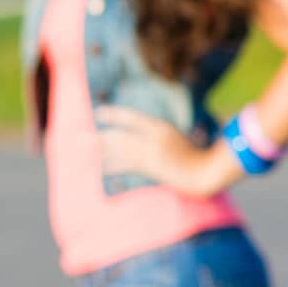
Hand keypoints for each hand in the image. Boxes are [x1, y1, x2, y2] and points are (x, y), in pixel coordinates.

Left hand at [95, 105, 236, 196]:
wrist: (205, 173)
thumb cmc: (194, 155)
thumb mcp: (175, 136)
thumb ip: (156, 133)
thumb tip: (139, 131)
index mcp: (160, 127)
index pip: (131, 116)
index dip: (114, 114)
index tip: (99, 113)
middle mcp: (153, 138)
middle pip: (120, 135)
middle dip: (101, 137)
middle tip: (82, 137)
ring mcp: (152, 154)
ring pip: (121, 150)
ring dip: (102, 151)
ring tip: (87, 149)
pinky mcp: (152, 168)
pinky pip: (127, 165)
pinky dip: (114, 165)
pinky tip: (103, 166)